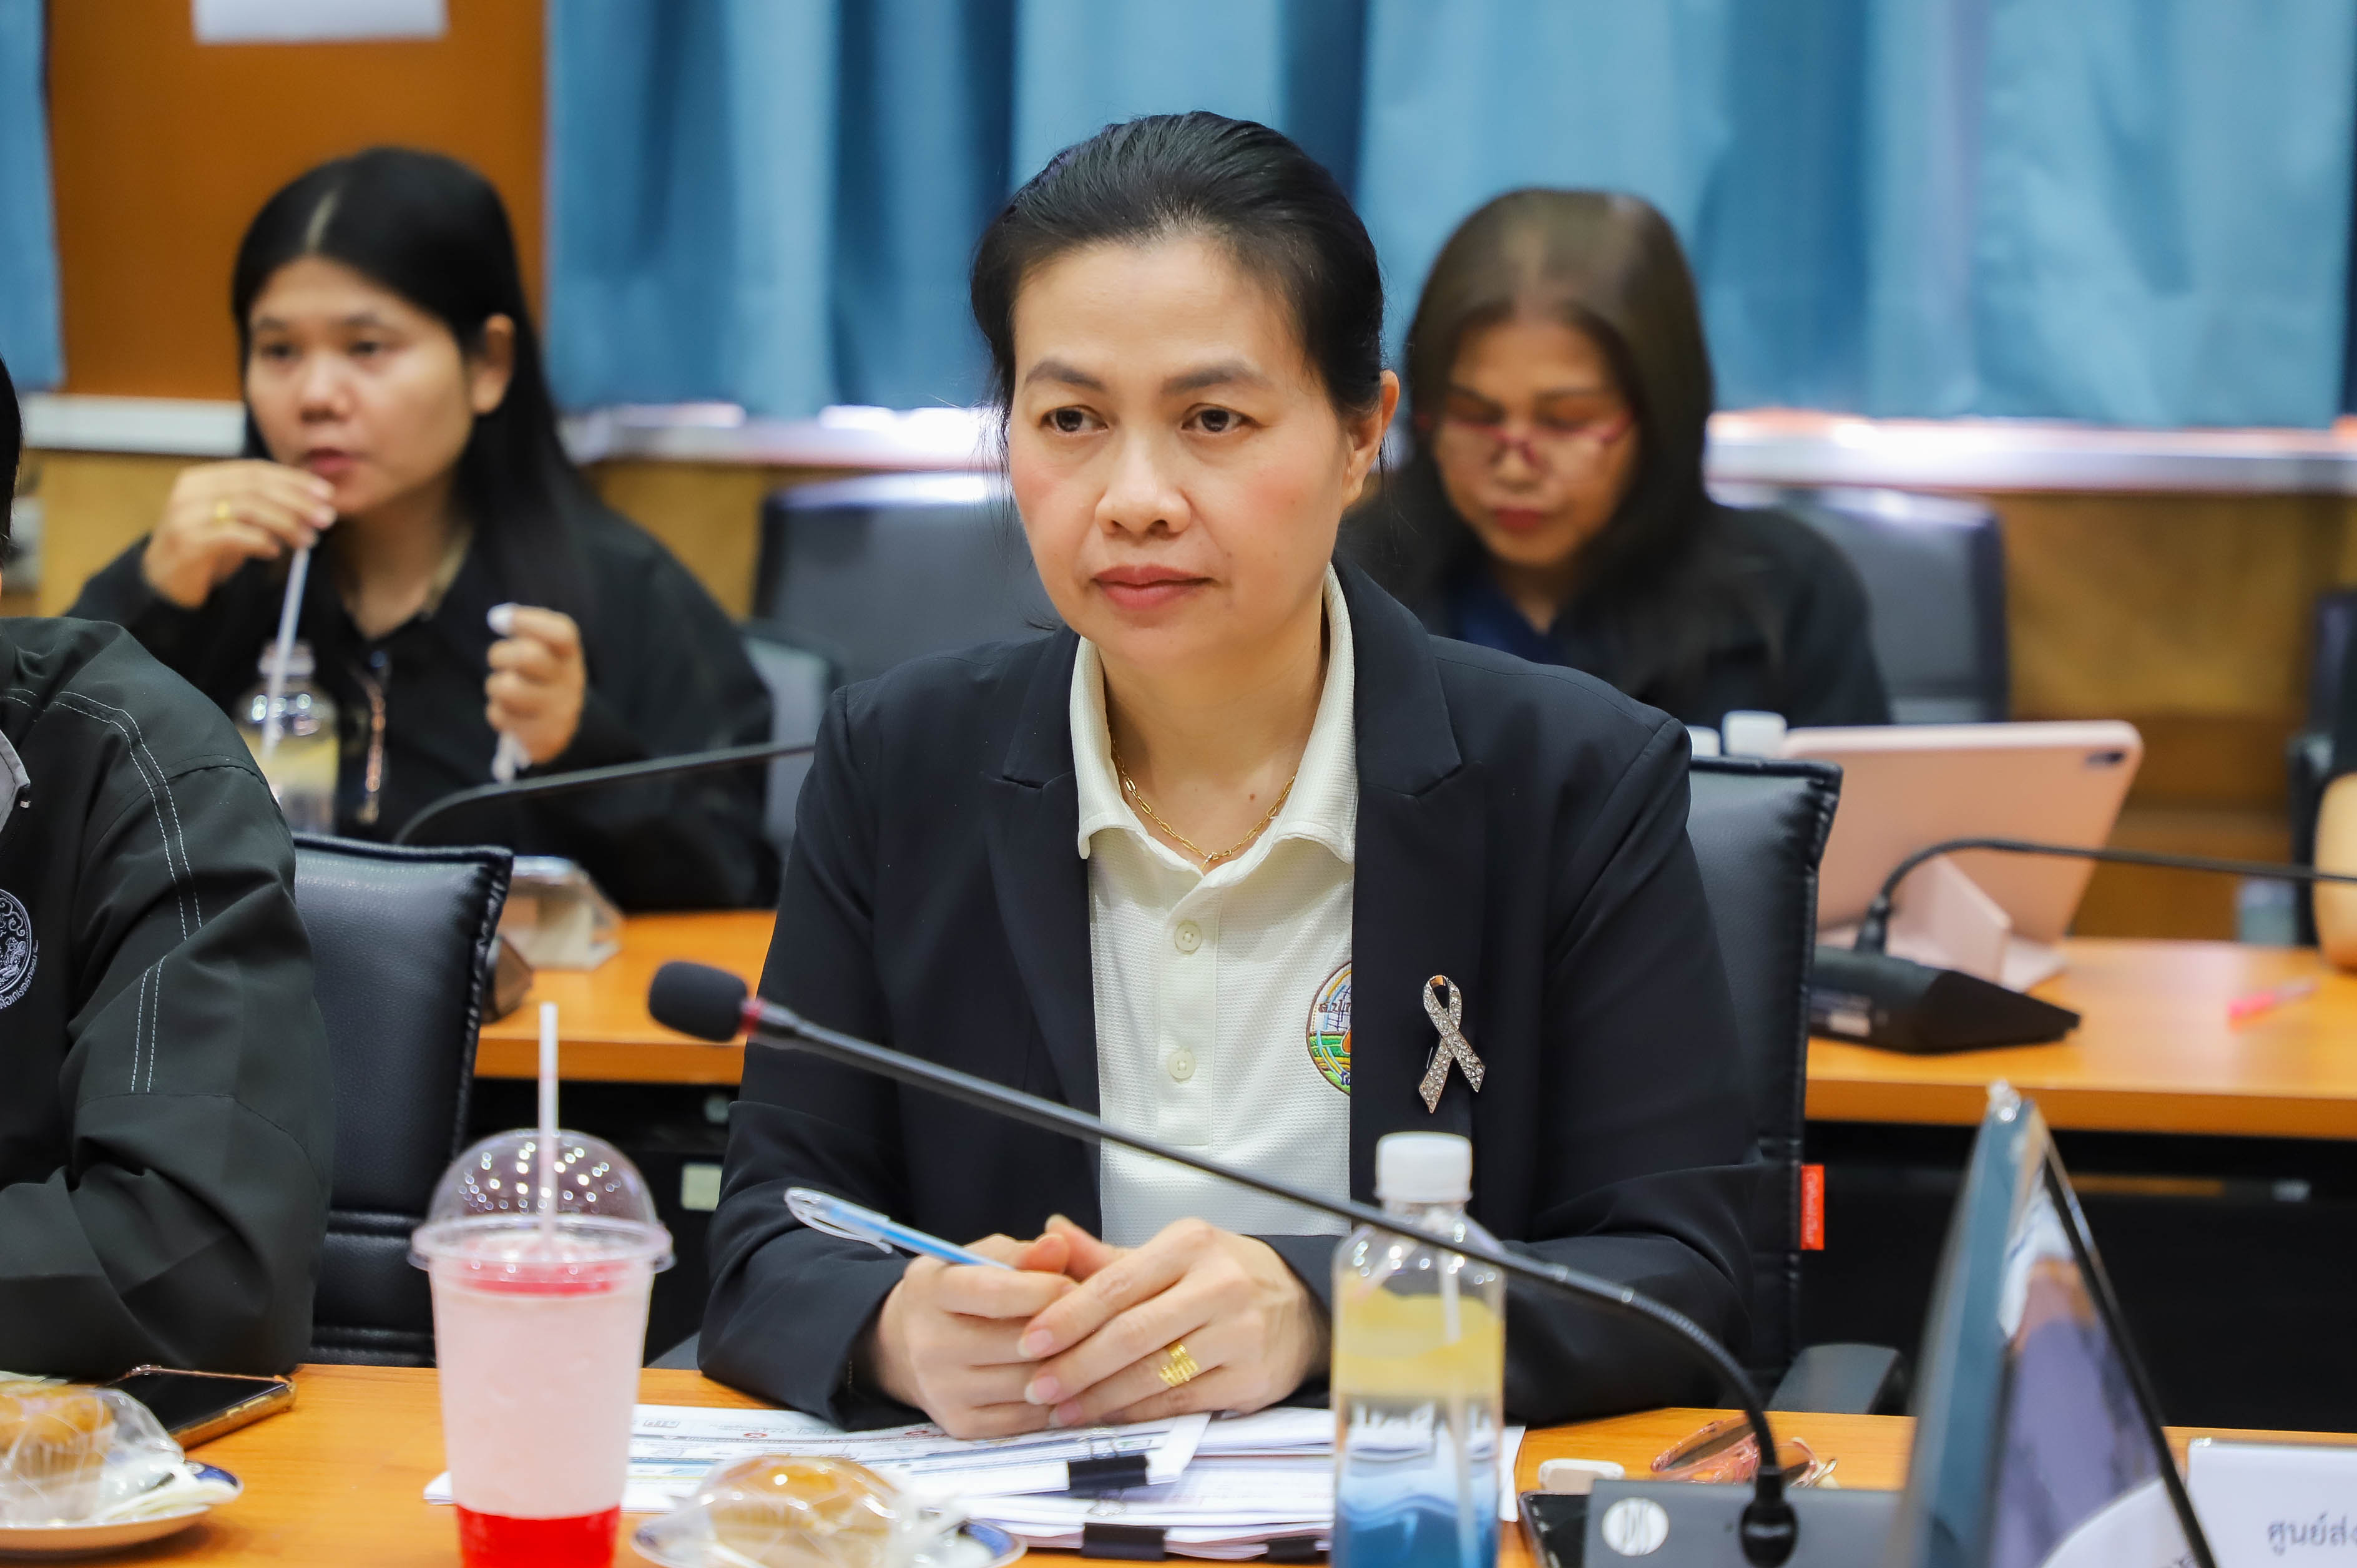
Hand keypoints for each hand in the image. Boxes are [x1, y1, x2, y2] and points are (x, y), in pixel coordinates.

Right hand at [143, 461, 336, 607]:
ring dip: (285, 523)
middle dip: (297, 501)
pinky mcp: (187, 541)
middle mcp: (192, 491)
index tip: (325, 493)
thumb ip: (263, 508)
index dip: (293, 480)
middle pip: (254, 487)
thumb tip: (312, 505)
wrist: (163, 581)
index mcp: (204, 478)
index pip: (255, 471)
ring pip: (247, 508)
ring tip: (307, 540)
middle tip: (326, 518)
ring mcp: (186, 515)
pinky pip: (232, 535)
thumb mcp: (235, 521)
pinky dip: (260, 541)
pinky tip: (274, 551)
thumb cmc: (206, 549)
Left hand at [485, 604, 587, 765]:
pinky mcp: (544, 738)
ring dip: (494, 686)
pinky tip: (512, 714)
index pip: (560, 632)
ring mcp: (560, 712)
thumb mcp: (543, 647)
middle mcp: (571, 682)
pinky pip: (500, 716)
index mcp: (570, 654)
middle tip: (498, 660)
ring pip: (506, 688)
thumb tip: (497, 617)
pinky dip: (498, 713)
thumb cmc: (542, 675)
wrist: (562, 724)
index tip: (496, 620)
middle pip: (528, 657)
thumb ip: (523, 627)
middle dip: (500, 654)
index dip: (526, 622)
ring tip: (505, 690)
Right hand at [861, 1232, 1076, 1437]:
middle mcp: (929, 1344)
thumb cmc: (959, 1292)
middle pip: (1016, 1343)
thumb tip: (1058, 1245)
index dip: (1044, 1289)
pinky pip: (1025, 1418)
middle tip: (1091, 1321)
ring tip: (1085, 1348)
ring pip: (1027, 1383)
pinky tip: (1064, 1379)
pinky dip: (1053, 1400)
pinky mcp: (959, 1424)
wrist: (907, 1345)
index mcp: (930, 1291)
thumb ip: (1021, 1254)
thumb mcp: (978, 1259)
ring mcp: (942, 1390)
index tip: (1074, 1285)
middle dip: (1063, 1330)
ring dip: (1065, 1367)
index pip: (994, 1294)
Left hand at [1015, 1216, 1327, 1426]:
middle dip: (1076, 1365)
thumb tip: (1049, 1234)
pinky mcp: (1250, 1379)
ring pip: (1153, 1374)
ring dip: (1099, 1397)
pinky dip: (1137, 1413)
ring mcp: (1238, 1334)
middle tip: (1037, 1385)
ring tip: (1061, 1409)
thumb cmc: (1224, 1277)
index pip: (1116, 1284)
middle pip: (1131, 1333)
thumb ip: (1107, 1256)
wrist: (1302, 1306)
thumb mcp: (1172, 1253)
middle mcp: (1219, 1286)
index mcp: (1190, 1245)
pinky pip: (1180, 1401)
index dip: (1068, 1316)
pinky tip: (1108, 1416)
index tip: (1030, 1340)